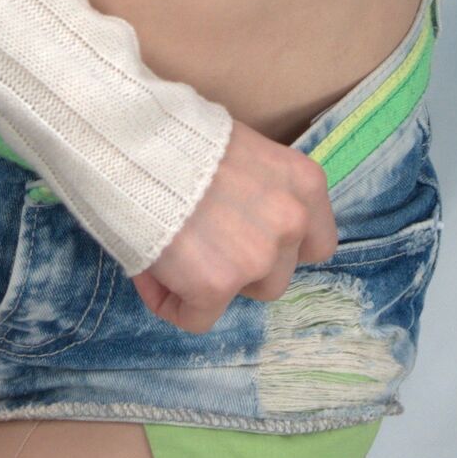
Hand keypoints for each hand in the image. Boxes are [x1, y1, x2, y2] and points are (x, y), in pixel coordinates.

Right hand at [128, 119, 338, 333]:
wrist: (138, 142)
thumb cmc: (184, 139)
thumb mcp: (244, 151)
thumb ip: (261, 190)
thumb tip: (245, 225)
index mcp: (304, 184)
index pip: (318, 243)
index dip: (283, 247)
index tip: (251, 237)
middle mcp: (292, 222)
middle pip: (279, 274)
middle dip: (244, 265)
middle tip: (204, 239)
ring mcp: (258, 257)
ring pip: (244, 295)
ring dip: (215, 284)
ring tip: (176, 253)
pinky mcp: (217, 285)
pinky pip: (197, 318)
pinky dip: (173, 303)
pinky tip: (151, 271)